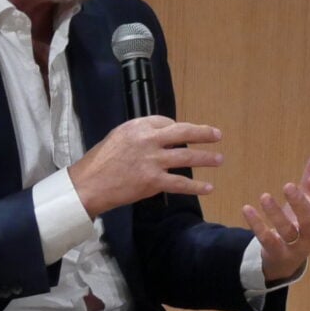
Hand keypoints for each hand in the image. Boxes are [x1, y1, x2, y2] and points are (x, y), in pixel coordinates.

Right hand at [70, 117, 225, 214]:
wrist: (90, 184)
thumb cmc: (101, 161)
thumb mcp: (118, 136)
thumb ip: (140, 134)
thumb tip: (161, 136)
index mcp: (138, 126)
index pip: (166, 122)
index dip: (179, 128)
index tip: (185, 134)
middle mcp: (148, 140)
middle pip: (183, 133)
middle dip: (203, 133)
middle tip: (217, 135)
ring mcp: (153, 161)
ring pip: (186, 158)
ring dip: (206, 158)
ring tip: (219, 159)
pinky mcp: (153, 181)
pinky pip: (180, 183)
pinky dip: (196, 187)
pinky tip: (208, 187)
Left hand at [245, 147, 309, 283]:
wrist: (285, 258)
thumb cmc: (299, 223)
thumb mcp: (307, 200)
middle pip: (309, 221)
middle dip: (300, 203)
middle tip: (288, 185)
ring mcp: (295, 246)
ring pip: (288, 232)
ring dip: (275, 214)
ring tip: (264, 196)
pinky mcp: (277, 253)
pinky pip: (267, 241)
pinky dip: (257, 225)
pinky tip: (247, 209)